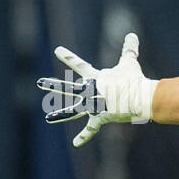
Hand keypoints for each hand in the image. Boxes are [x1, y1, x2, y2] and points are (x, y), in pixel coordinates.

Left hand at [39, 32, 157, 146]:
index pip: (78, 64)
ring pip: (72, 110)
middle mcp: (89, 91)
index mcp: (95, 78)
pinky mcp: (100, 117)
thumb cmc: (134, 79)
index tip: (57, 50)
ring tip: (48, 118)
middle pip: (67, 87)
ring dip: (59, 115)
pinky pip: (91, 128)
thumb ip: (129, 49)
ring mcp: (93, 105)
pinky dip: (84, 136)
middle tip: (39, 82)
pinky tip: (75, 144)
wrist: (139, 97)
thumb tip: (132, 34)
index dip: (68, 57)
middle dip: (52, 84)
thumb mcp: (130, 62)